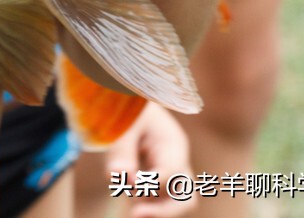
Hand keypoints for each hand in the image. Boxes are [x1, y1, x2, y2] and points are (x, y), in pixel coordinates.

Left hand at [107, 103, 196, 217]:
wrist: (124, 98)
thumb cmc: (126, 106)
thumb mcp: (123, 123)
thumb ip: (121, 150)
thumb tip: (118, 176)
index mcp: (172, 145)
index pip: (173, 172)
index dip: (153, 183)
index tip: (129, 182)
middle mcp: (173, 163)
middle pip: (185, 197)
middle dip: (164, 211)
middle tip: (135, 213)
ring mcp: (163, 174)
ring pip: (167, 202)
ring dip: (149, 206)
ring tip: (127, 199)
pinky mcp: (148, 180)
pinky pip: (150, 199)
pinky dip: (139, 202)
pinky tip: (124, 190)